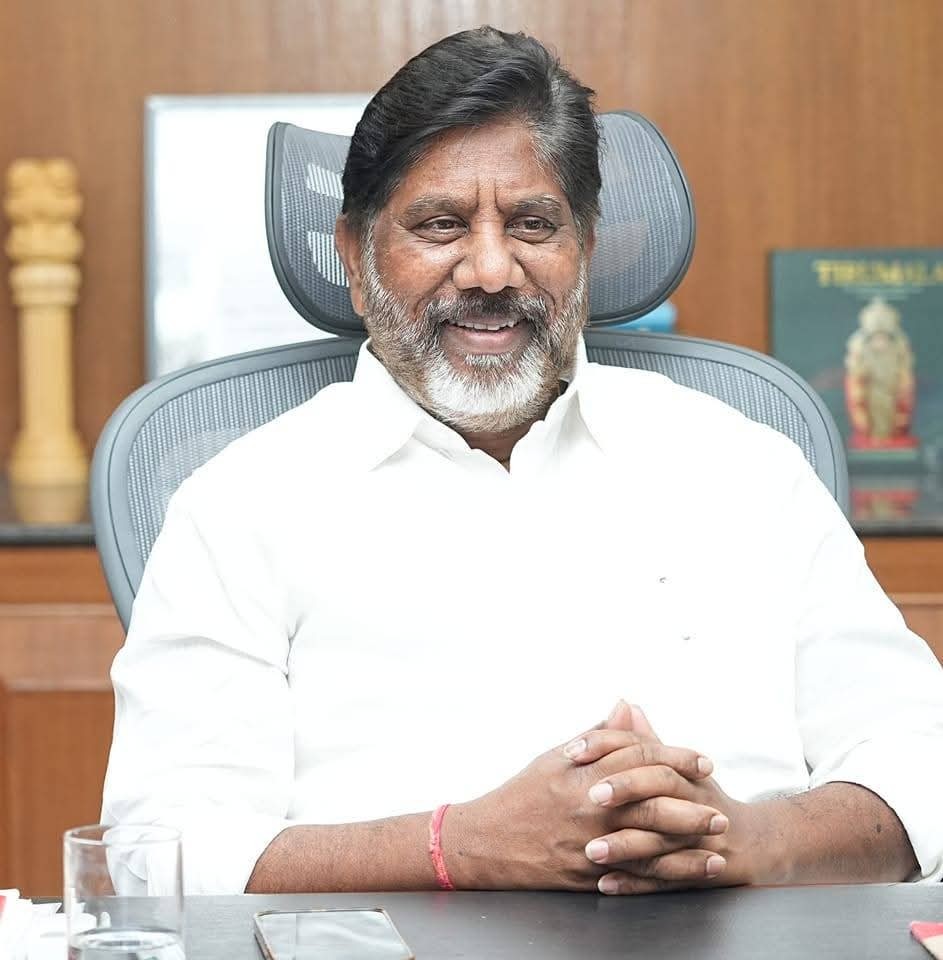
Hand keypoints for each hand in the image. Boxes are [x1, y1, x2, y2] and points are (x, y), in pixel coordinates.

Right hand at [442, 708, 716, 890]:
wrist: (486, 842)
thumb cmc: (521, 794)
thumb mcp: (554, 757)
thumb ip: (597, 735)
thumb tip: (626, 707)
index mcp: (583, 774)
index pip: (639, 758)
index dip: (675, 757)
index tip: (702, 761)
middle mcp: (590, 808)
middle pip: (652, 801)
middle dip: (691, 801)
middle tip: (719, 802)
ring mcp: (590, 843)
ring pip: (651, 841)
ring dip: (689, 839)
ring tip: (717, 837)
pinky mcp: (589, 874)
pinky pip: (638, 874)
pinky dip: (670, 873)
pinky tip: (693, 870)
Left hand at [570, 702, 764, 893]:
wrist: (751, 841)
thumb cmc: (701, 797)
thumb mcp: (678, 765)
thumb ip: (646, 738)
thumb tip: (623, 705)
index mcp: (679, 768)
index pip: (643, 748)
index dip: (607, 745)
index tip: (572, 752)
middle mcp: (692, 796)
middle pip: (659, 784)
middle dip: (624, 789)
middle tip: (589, 796)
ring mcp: (698, 835)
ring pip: (661, 837)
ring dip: (624, 845)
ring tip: (590, 851)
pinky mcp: (699, 871)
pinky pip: (666, 879)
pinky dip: (635, 883)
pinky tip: (606, 883)